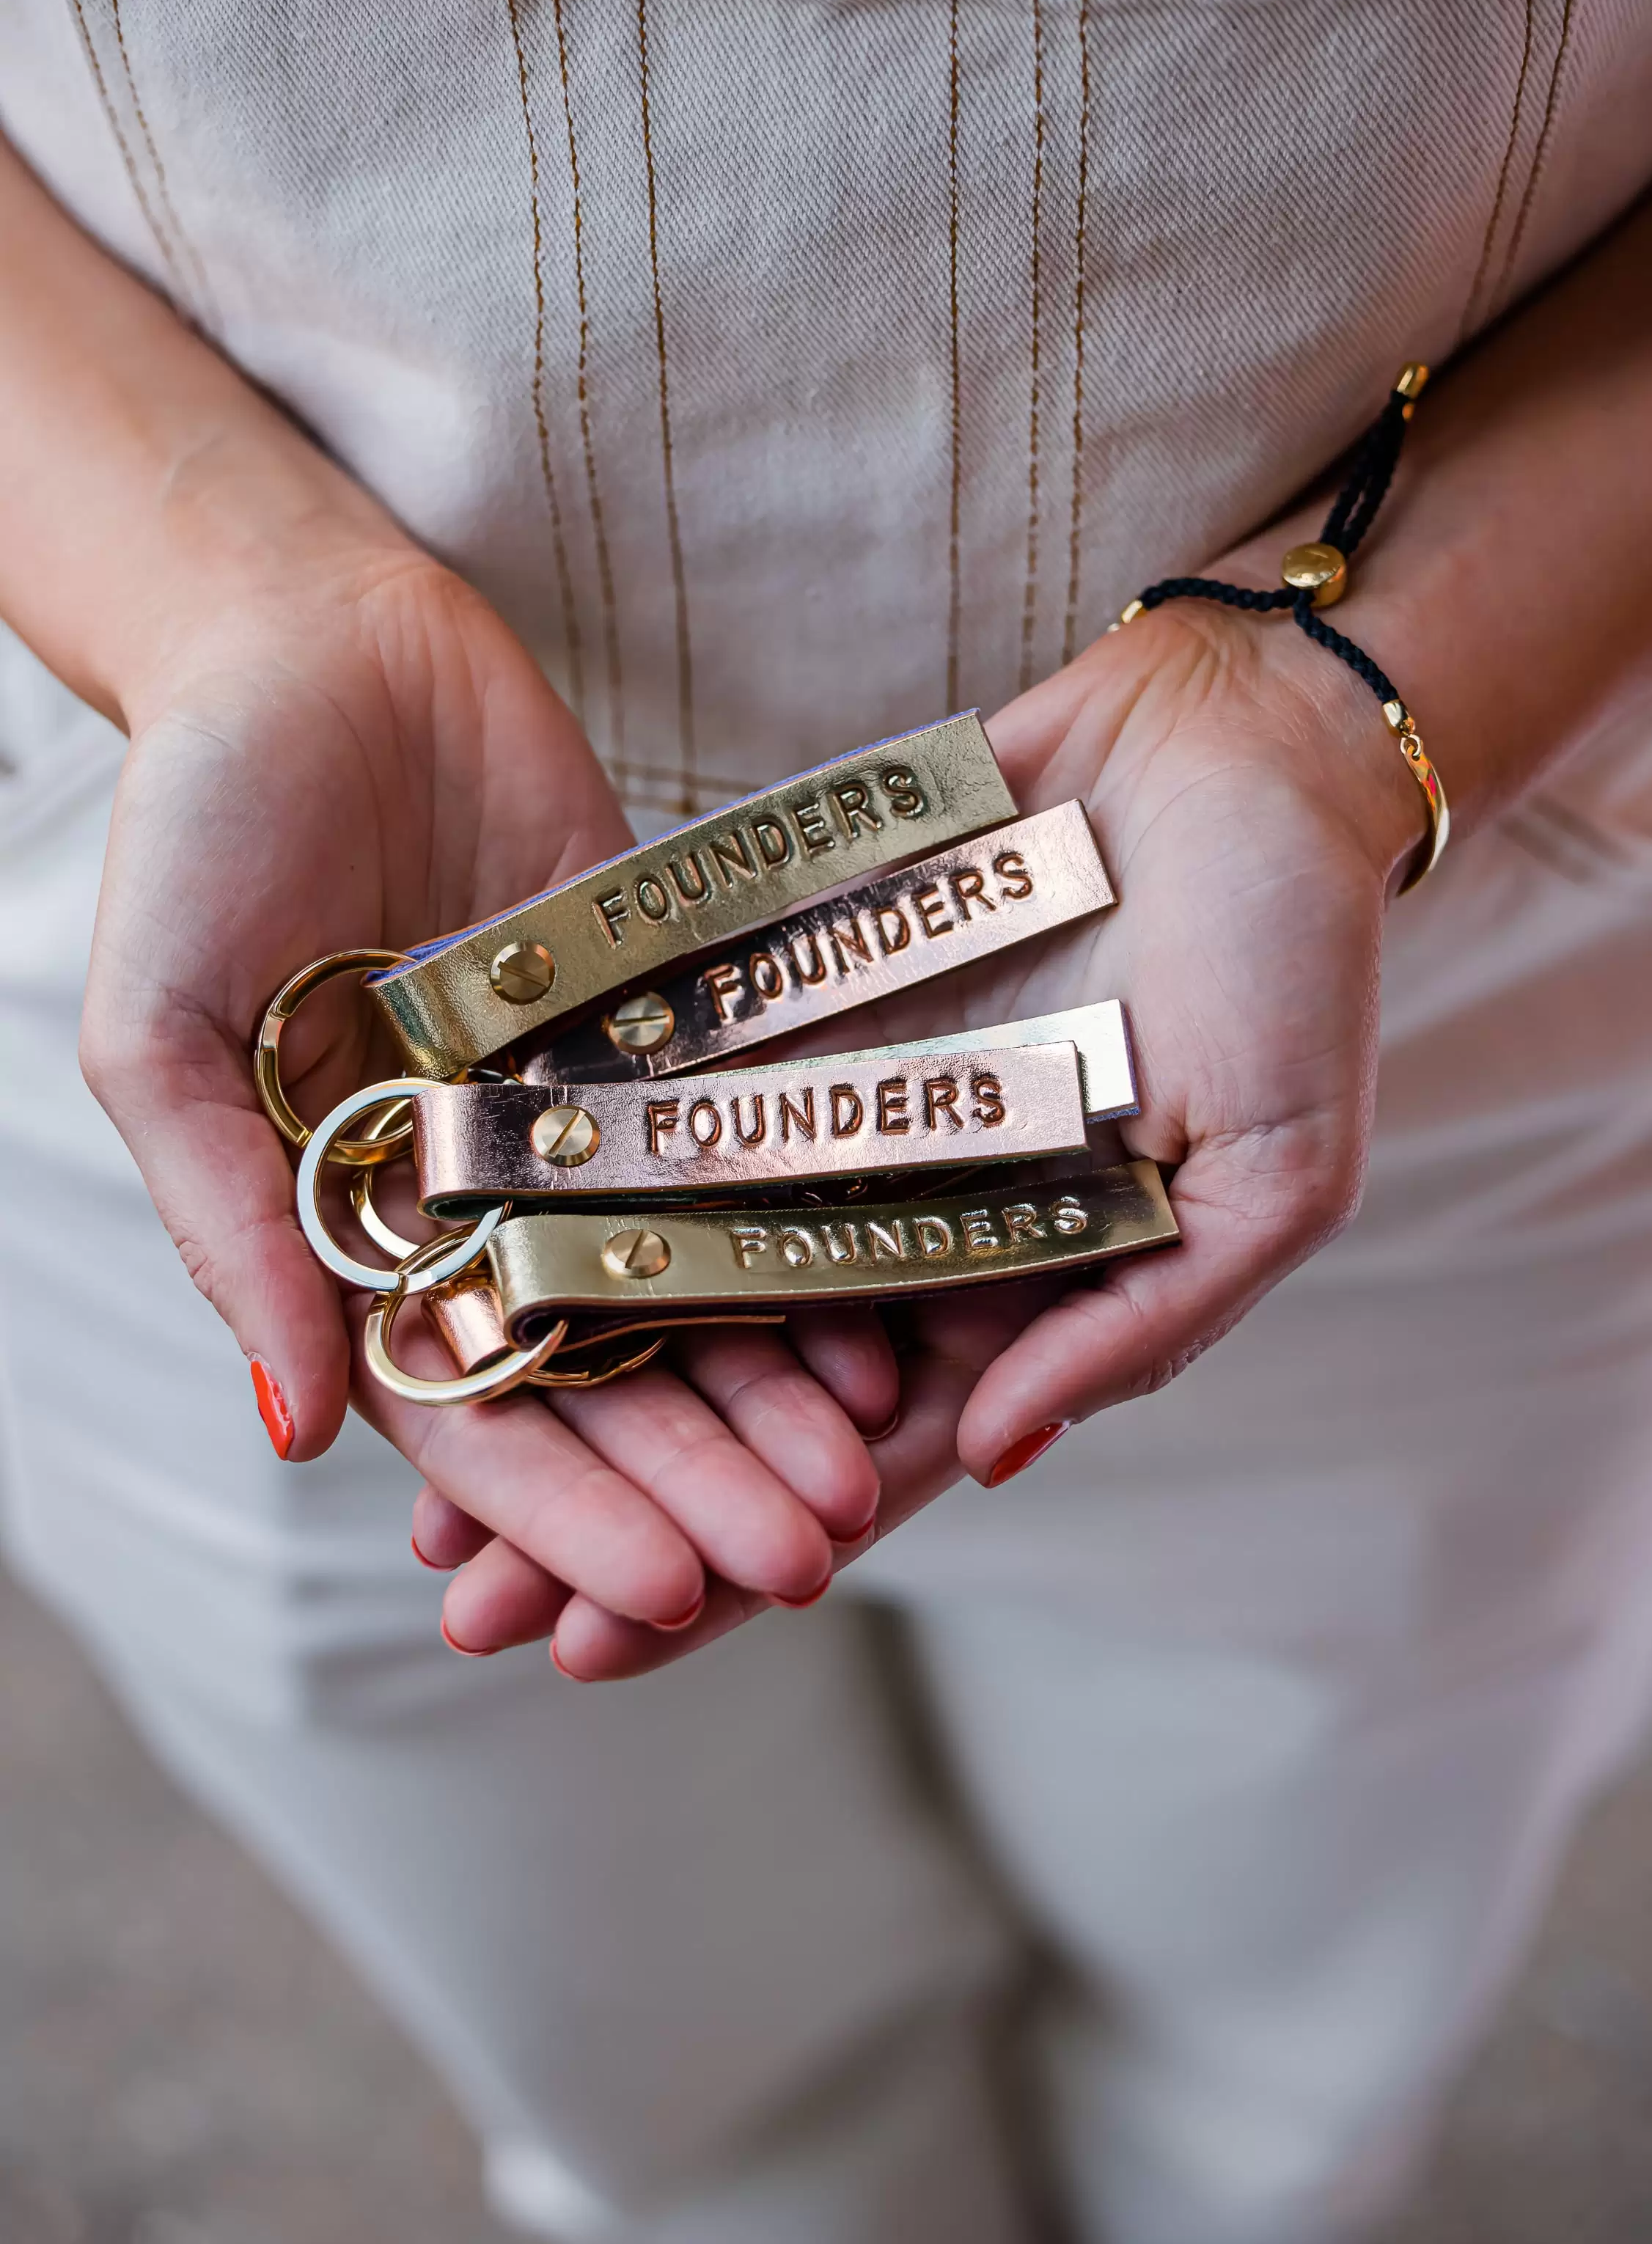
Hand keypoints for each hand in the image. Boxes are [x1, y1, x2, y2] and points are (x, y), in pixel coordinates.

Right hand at [78, 440, 891, 1616]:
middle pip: (609, 1374)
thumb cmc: (201, 826)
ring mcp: (584, 1115)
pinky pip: (750, 1137)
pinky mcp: (669, 1019)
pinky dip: (813, 1224)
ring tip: (875, 1472)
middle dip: (703, 1479)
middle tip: (815, 1561)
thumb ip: (234, 1223)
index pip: (472, 1411)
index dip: (568, 1514)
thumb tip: (293, 1429)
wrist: (313, 642)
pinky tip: (891, 1302)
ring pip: (696, 1281)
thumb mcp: (169, 1031)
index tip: (666, 1600)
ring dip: (778, 1387)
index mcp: (360, 1230)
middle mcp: (486, 1195)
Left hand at [442, 561, 1423, 1671]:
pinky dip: (574, 1165)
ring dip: (556, 1356)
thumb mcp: (1275, 1171)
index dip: (731, 1562)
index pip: (856, 1465)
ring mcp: (839, 1113)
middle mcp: (909, 1220)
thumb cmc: (1293, 962)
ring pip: (676, 1261)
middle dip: (601, 1494)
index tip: (600, 1647)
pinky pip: (670, 1093)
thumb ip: (1139, 1321)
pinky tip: (464, 1229)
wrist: (1235, 745)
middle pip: (733, 1390)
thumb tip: (987, 1459)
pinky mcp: (788, 1001)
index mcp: (1019, 1292)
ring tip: (420, 1446)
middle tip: (458, 1595)